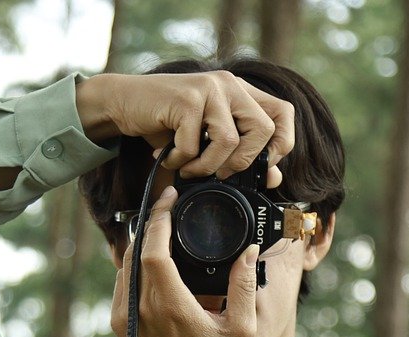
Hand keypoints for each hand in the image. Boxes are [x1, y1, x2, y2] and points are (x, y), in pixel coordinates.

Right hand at [76, 71, 293, 185]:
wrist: (123, 103)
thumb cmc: (166, 124)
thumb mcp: (206, 140)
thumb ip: (239, 154)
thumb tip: (274, 178)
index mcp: (240, 92)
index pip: (284, 113)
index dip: (282, 144)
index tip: (262, 167)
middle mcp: (229, 85)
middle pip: (264, 129)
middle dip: (243, 162)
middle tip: (220, 173)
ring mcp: (209, 88)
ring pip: (230, 141)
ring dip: (207, 166)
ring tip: (188, 169)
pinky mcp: (187, 99)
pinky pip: (195, 144)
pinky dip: (180, 160)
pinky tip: (167, 158)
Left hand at [109, 185, 259, 336]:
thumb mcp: (241, 327)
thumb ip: (245, 286)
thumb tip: (247, 250)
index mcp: (170, 306)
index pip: (154, 250)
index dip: (159, 219)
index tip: (168, 199)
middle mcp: (141, 309)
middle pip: (137, 251)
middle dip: (152, 224)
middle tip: (167, 206)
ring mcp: (125, 317)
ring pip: (125, 265)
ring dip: (141, 243)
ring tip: (161, 228)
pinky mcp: (118, 324)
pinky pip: (122, 282)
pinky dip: (133, 265)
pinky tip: (149, 257)